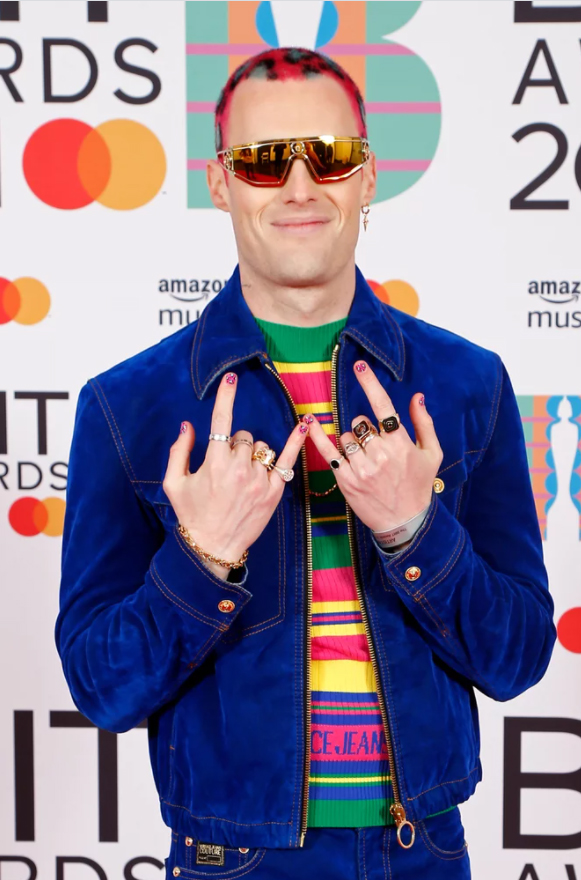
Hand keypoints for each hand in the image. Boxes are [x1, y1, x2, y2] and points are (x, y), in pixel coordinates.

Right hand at [162, 371, 308, 579]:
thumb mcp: (174, 483)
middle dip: (236, 445)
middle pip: (244, 437)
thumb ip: (179, 452)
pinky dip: (295, 442)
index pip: (221, 423)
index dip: (226, 397)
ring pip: (261, 449)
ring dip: (253, 455)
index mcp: (214, 464)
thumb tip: (188, 425)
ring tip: (243, 478)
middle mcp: (239, 469)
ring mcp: (259, 480)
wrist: (213, 547)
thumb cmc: (191, 515)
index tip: (231, 377)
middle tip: (227, 468)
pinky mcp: (274, 491)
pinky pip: (286, 460)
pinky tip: (305, 425)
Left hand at [306, 360, 442, 532]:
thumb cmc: (419, 486)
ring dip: (352, 442)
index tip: (359, 365)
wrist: (405, 522)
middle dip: (364, 429)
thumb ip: (424, 423)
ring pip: (346, 437)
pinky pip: (328, 452)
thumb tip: (417, 397)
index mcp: (401, 444)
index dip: (370, 383)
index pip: (382, 406)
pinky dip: (317, 437)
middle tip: (374, 447)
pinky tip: (308, 423)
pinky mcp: (346, 480)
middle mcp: (380, 454)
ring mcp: (361, 468)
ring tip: (365, 460)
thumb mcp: (431, 454)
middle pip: (360, 423)